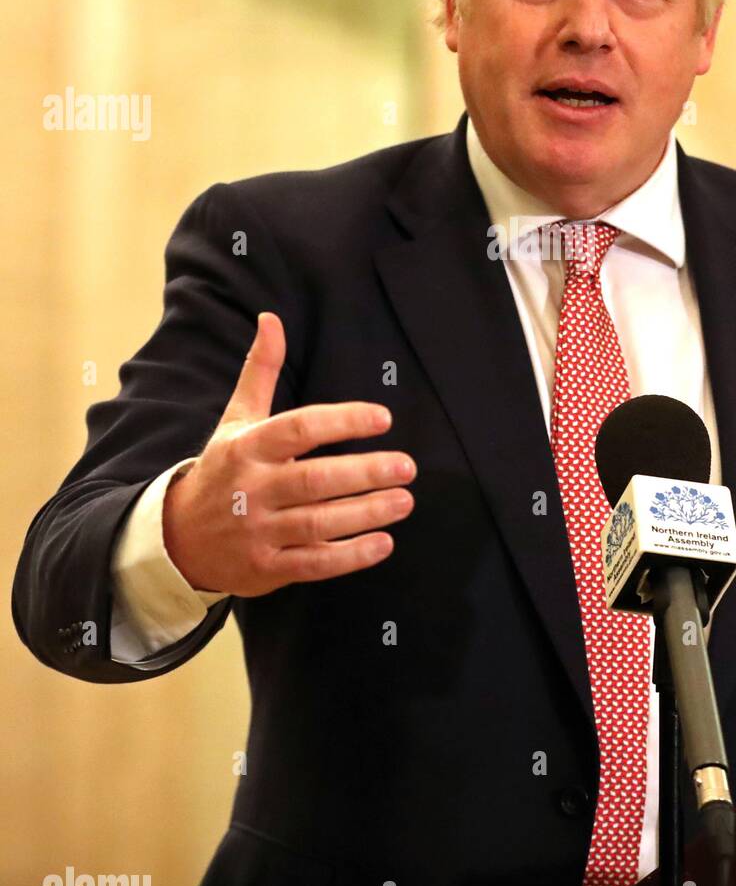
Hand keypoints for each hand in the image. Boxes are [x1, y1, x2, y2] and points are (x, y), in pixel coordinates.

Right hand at [162, 312, 413, 595]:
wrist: (178, 539)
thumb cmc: (222, 470)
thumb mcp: (236, 419)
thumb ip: (260, 371)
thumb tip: (271, 318)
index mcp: (249, 447)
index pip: (300, 429)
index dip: (343, 421)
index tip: (384, 418)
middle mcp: (252, 488)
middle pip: (315, 480)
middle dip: (365, 473)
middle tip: (407, 467)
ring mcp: (259, 531)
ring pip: (319, 522)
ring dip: (366, 513)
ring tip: (404, 501)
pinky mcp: (267, 567)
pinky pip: (314, 563)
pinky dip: (350, 556)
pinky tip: (383, 543)